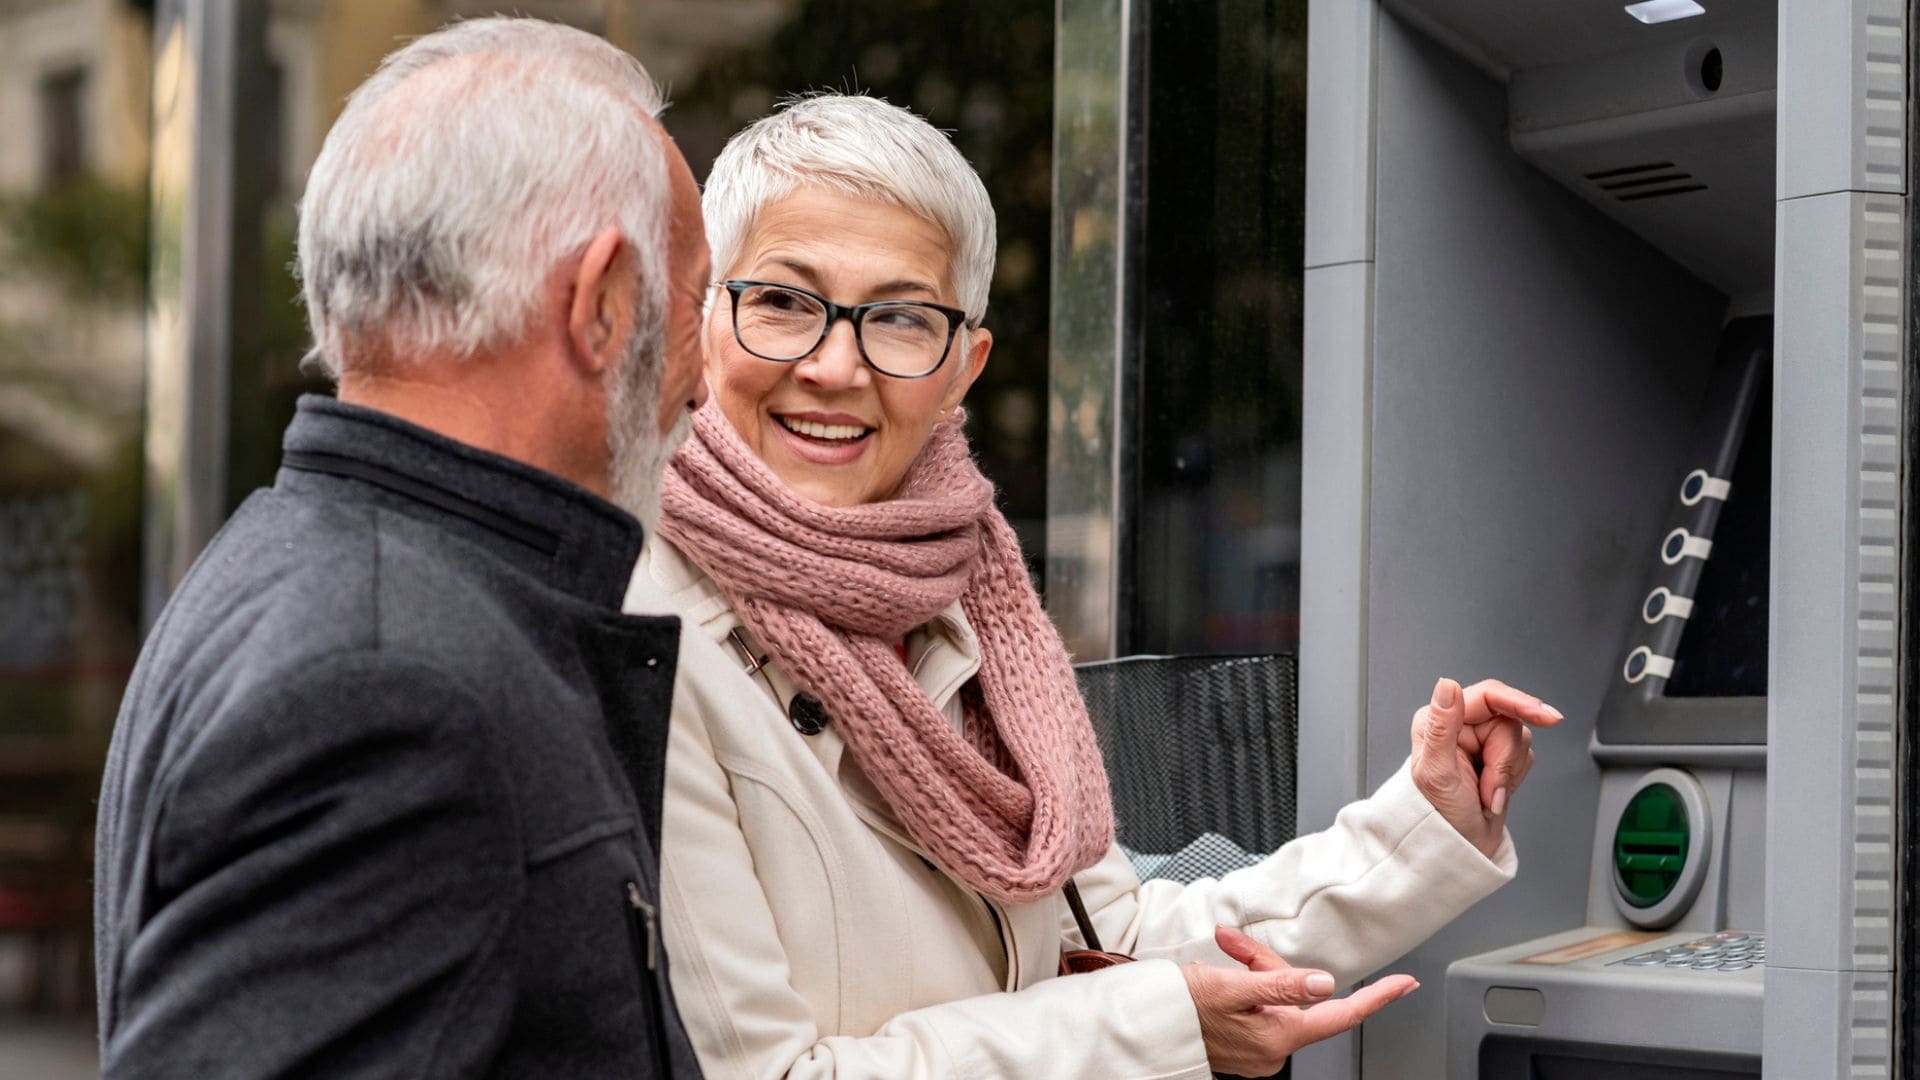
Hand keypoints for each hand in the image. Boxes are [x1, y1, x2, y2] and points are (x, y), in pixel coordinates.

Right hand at [1181, 926, 1417, 1077]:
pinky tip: (1221, 977)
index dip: (1376, 998)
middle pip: (1298, 995)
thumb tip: (1324, 983)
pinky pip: (1260, 1005)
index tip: (1405, 984)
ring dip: (1252, 969)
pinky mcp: (1246, 1043)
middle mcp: (1274, 1048)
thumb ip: (1279, 984)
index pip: (1340, 1014)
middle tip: (1234, 947)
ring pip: (1277, 995)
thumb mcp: (1231, 986)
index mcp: (1279, 1036)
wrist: (1144, 1027)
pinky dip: (1244, 983)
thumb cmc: (1180, 1008)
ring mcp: (1259, 1048)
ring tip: (1221, 955)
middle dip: (1269, 964)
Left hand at [1410, 677, 1562, 857]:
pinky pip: (1525, 756)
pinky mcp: (1498, 756)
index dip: (1520, 703)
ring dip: (1507, 773)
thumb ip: (1441, 726)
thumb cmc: (1440, 816)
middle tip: (1489, 788)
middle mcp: (1459, 725)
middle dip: (1504, 759)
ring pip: (1520, 739)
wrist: (1459, 847)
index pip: (1488, 696)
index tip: (1548, 717)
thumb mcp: (1436, 773)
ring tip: (1487, 795)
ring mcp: (1481, 741)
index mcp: (1438, 720)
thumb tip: (1447, 685)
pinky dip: (1513, 778)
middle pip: (1509, 720)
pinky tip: (1495, 792)